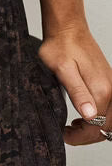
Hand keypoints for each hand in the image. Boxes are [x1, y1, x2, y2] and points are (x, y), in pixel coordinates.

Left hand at [38, 20, 111, 146]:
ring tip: (74, 126)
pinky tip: (84, 116)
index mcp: (101, 90)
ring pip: (111, 119)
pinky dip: (100, 118)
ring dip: (95, 127)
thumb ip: (77, 93)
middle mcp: (111, 89)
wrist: (67, 28)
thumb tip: (90, 115)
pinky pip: (110, 109)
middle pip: (107, 126)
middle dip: (88, 135)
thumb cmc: (60, 47)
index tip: (63, 134)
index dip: (79, 137)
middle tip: (68, 133)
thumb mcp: (62, 70)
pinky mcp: (109, 82)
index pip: (96, 126)